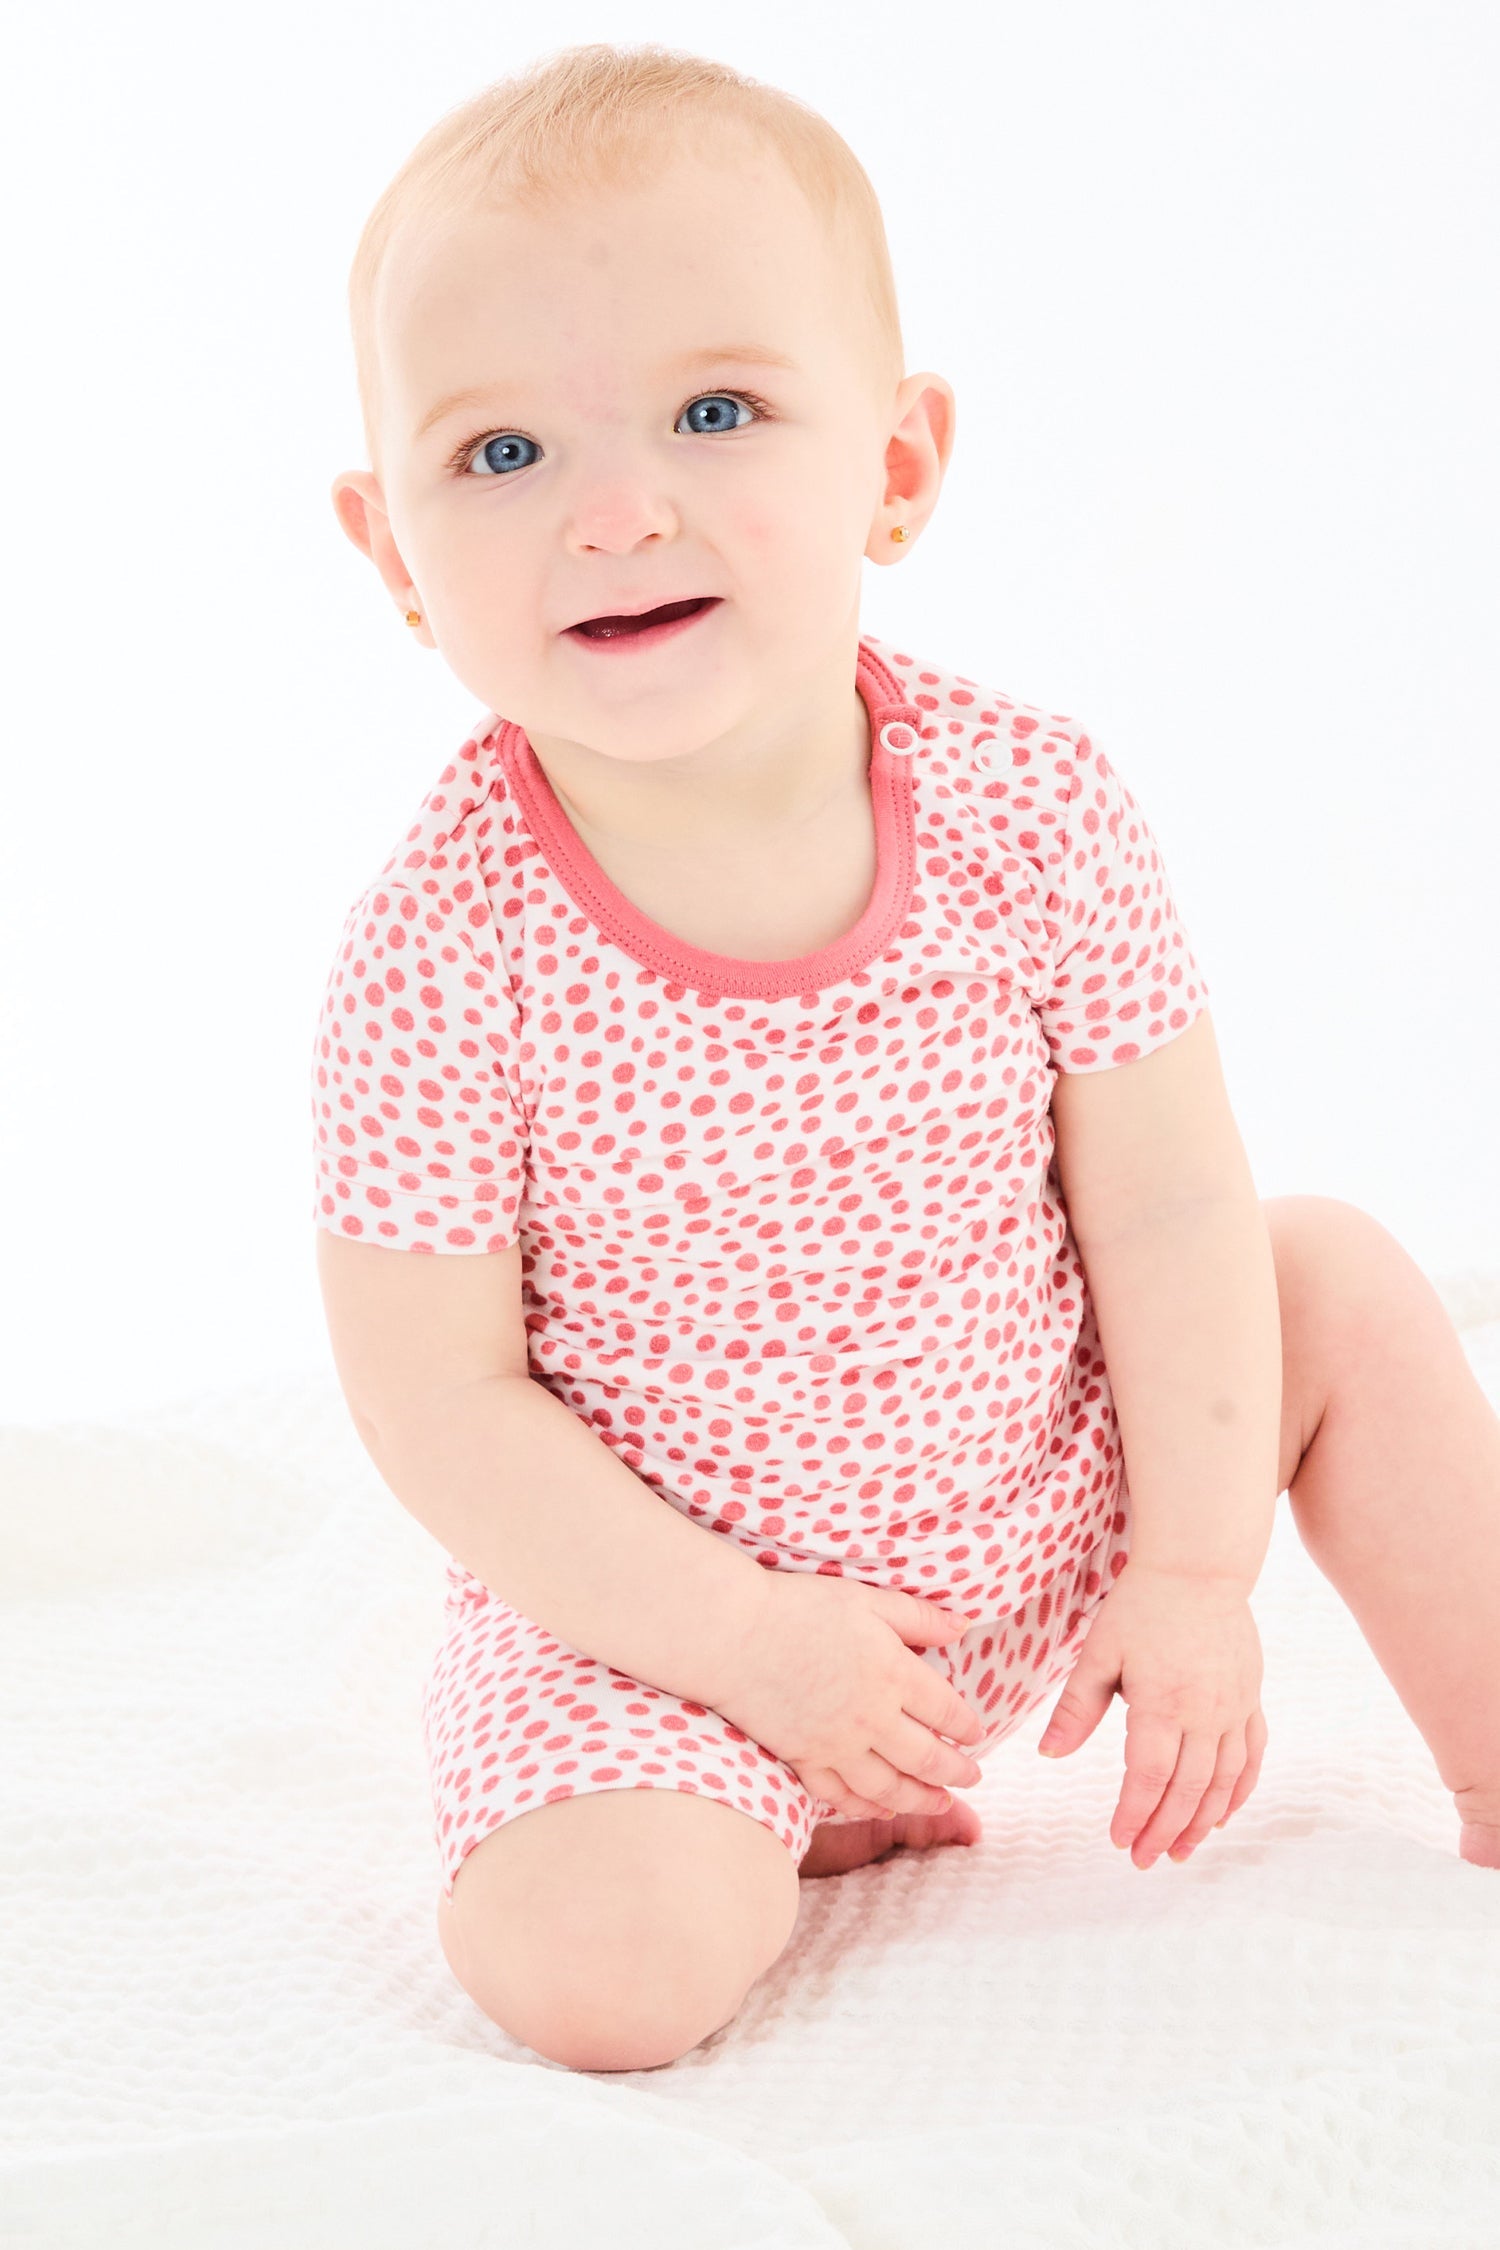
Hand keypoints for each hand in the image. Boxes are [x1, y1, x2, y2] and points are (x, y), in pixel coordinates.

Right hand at [713, 1571, 987, 1820]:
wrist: (733, 1635)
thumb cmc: (799, 1607)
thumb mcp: (867, 1599)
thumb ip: (918, 1616)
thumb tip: (963, 1626)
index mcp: (894, 1673)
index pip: (945, 1710)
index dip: (966, 1726)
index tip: (977, 1734)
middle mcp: (873, 1718)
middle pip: (927, 1757)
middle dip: (956, 1771)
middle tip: (972, 1778)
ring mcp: (837, 1745)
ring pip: (891, 1786)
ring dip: (921, 1799)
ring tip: (940, 1803)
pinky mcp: (804, 1759)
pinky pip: (843, 1796)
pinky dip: (868, 1807)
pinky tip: (882, 1810)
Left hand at [1035, 1562, 1266, 1866]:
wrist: (1199, 1566)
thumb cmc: (1140, 1606)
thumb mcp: (1099, 1652)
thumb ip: (1078, 1707)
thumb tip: (1050, 1756)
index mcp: (1161, 1703)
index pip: (1148, 1777)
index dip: (1134, 1815)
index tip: (1119, 1841)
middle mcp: (1204, 1713)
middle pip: (1188, 1789)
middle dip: (1165, 1831)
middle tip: (1145, 1860)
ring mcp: (1234, 1707)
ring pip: (1223, 1781)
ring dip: (1202, 1822)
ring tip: (1182, 1852)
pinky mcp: (1251, 1697)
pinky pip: (1251, 1756)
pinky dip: (1239, 1792)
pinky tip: (1224, 1815)